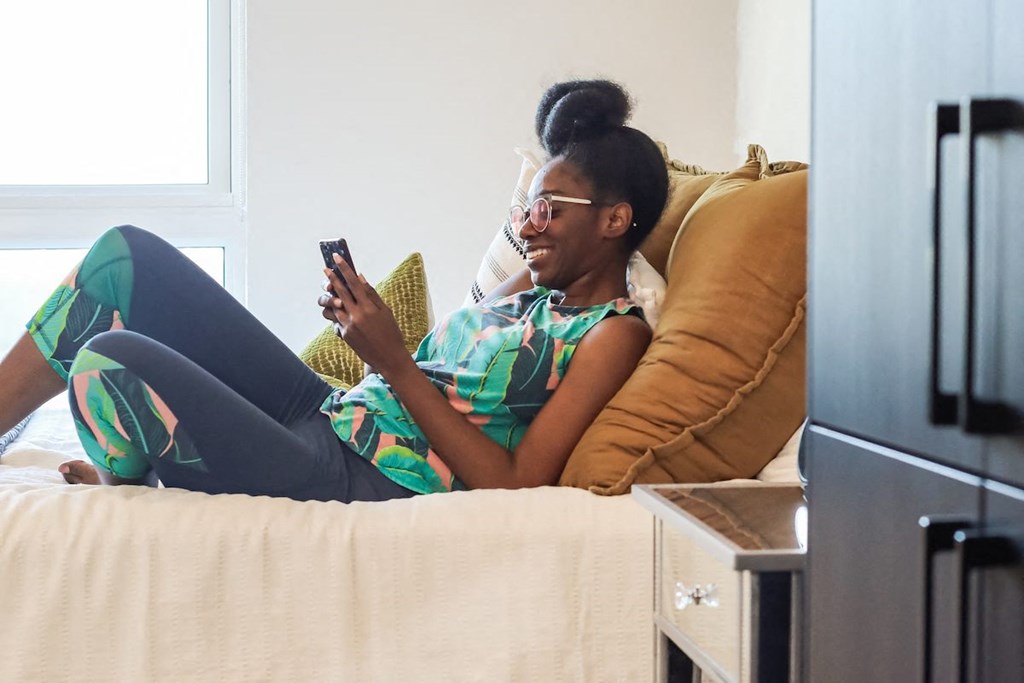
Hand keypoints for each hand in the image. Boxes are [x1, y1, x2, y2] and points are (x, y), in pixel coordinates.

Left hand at [317, 254, 411, 374]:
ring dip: (332, 297)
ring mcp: (348, 326)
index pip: (353, 283)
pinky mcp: (345, 335)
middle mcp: (357, 315)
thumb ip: (372, 294)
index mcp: (368, 307)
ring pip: (334, 306)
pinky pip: (337, 320)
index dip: (344, 269)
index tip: (337, 258)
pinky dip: (338, 313)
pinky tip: (342, 311)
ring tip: (332, 292)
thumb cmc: (391, 333)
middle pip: (340, 292)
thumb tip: (360, 278)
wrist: (389, 358)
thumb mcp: (386, 311)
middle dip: (331, 279)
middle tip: (326, 269)